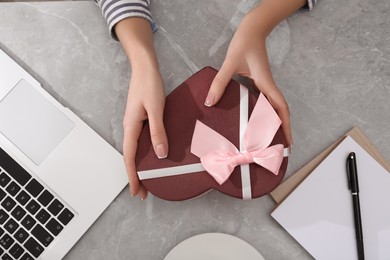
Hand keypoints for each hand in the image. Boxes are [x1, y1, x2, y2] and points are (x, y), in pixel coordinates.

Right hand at [123, 67, 167, 198]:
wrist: (144, 68)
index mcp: (131, 127)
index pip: (129, 158)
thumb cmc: (148, 85)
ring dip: (141, 165)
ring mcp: (135, 123)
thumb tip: (161, 153)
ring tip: (149, 177)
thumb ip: (158, 131)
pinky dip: (145, 152)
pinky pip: (141, 141)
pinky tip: (153, 155)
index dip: (133, 176)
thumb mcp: (155, 109)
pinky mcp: (141, 119)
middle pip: (131, 157)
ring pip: (136, 150)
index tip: (137, 191)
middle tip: (144, 191)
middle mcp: (130, 127)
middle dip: (136, 175)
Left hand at [204, 1, 299, 146]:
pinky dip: (263, 111)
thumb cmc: (244, 43)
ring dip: (273, 121)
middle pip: (279, 111)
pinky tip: (255, 118)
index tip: (289, 141)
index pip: (280, 108)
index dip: (286, 125)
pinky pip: (264, 99)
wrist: (251, 29)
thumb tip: (210, 102)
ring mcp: (264, 83)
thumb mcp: (230, 63)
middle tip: (278, 146)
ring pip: (272, 106)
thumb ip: (220, 82)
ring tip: (268, 137)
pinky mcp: (258, 80)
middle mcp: (268, 85)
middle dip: (281, 128)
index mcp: (266, 83)